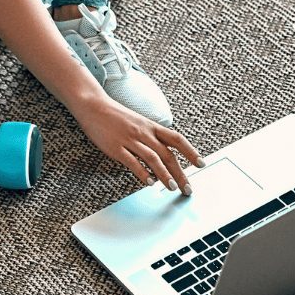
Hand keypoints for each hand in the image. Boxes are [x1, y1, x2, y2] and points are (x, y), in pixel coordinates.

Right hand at [72, 95, 204, 193]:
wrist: (94, 105)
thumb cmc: (116, 115)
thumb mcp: (138, 122)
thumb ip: (150, 136)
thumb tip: (163, 153)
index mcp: (151, 126)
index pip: (177, 139)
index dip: (191, 152)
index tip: (201, 164)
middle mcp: (144, 133)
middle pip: (168, 154)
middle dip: (180, 173)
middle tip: (187, 188)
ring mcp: (130, 140)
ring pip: (153, 159)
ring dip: (165, 175)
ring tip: (172, 188)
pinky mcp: (116, 147)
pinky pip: (132, 162)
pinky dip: (143, 174)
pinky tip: (149, 183)